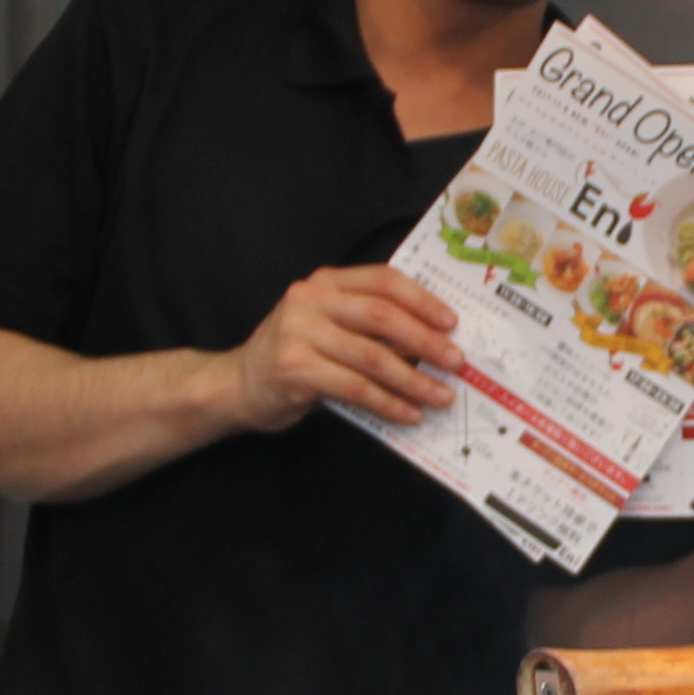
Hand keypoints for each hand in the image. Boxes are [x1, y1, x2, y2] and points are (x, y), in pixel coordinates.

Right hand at [227, 265, 461, 428]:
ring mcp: (299, 334)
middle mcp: (310, 300)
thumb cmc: (296, 356)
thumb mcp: (329, 327)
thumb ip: (369, 326)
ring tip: (441, 396)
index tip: (451, 323)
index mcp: (325, 282)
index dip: (422, 300)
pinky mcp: (295, 370)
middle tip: (456, 363)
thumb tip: (432, 343)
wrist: (237, 385)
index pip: (383, 280)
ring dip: (414, 380)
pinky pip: (355, 388)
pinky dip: (388, 403)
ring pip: (373, 356)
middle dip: (426, 341)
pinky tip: (409, 414)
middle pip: (382, 316)